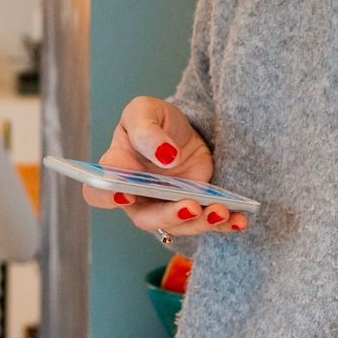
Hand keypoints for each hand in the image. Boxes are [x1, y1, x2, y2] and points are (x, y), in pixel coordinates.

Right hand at [78, 96, 247, 235]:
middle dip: (168, 216)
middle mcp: (138, 197)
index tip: (126, 193)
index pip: (98, 192)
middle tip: (190, 207)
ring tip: (222, 210)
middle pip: (146, 218)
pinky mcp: (194, 208)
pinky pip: (207, 223)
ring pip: (178, 226)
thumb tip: (165, 155)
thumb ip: (147, 130)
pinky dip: (224, 224)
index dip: (108, 197)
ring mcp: (166, 207)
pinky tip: (239, 220)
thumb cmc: (155, 121)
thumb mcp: (145, 111)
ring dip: (200, 222)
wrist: (186, 129)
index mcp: (116, 172)